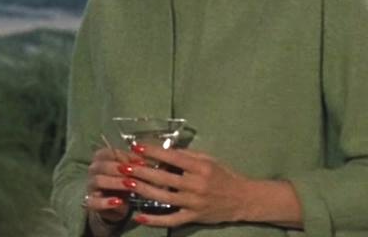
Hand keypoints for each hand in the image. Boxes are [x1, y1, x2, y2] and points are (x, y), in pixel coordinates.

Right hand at [82, 146, 140, 229]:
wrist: (121, 205)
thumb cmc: (126, 183)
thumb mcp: (132, 172)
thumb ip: (135, 164)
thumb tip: (142, 160)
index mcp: (102, 159)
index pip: (105, 152)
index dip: (121, 156)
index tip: (138, 162)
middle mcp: (94, 171)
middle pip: (102, 165)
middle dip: (118, 168)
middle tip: (132, 172)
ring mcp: (91, 186)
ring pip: (98, 180)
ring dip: (115, 182)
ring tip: (129, 186)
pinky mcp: (92, 203)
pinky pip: (94, 202)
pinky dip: (106, 202)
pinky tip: (118, 202)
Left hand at [122, 144, 296, 227]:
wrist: (243, 199)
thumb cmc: (223, 175)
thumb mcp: (208, 159)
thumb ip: (187, 155)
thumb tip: (163, 149)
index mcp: (200, 167)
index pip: (173, 157)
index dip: (153, 152)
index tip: (136, 147)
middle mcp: (197, 185)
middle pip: (164, 178)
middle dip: (141, 171)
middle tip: (123, 166)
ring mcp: (194, 203)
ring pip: (164, 197)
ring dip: (143, 190)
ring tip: (126, 184)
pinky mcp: (194, 217)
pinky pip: (171, 220)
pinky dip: (155, 220)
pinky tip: (140, 216)